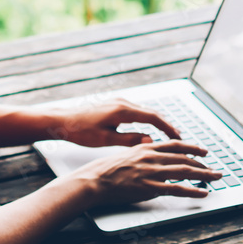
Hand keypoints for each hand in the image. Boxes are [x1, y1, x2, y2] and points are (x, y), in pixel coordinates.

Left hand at [44, 97, 181, 147]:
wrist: (63, 121)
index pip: (153, 118)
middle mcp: (122, 102)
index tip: (179, 138)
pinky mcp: (114, 104)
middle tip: (179, 138)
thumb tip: (150, 141)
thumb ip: (129, 140)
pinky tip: (148, 129)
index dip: (168, 128)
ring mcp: (118, 101)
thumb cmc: (81, 131)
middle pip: (152, 113)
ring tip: (167, 135)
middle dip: (166, 125)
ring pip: (144, 111)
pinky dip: (146, 119)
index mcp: (122, 110)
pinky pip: (136, 111)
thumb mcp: (106, 139)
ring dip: (157, 122)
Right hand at [72, 139, 222, 203]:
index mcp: (146, 147)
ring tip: (216, 178)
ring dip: (204, 175)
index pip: (175, 145)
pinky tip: (203, 193)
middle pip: (184, 158)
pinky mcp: (151, 187)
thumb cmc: (106, 169)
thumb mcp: (125, 154)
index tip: (203, 151)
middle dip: (203, 163)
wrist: (95, 179)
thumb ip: (141, 154)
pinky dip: (193, 190)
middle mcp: (152, 157)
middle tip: (215, 169)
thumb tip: (151, 154)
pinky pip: (178, 189)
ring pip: (185, 171)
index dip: (192, 148)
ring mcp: (152, 172)